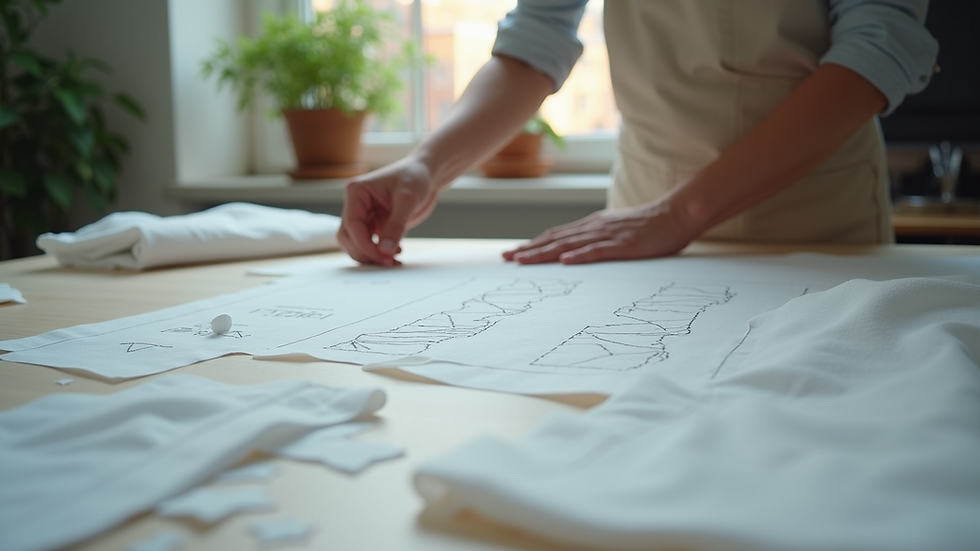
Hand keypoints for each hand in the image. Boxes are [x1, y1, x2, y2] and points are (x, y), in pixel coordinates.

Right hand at [338, 157, 438, 265]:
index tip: (384, 257)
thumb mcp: (408, 199)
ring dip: (370, 256)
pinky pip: (368, 244)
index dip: (365, 245)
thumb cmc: (415, 177)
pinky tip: (395, 252)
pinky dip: (378, 253)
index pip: (352, 224)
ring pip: (354, 243)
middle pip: (348, 237)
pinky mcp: (373, 224)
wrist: (426, 175)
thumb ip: (396, 225)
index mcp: (357, 192)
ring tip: (392, 261)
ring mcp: (363, 215)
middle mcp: (356, 204)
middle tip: (388, 263)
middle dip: (365, 253)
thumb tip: (385, 251)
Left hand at [502, 200, 699, 264]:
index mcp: (592, 225)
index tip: (514, 253)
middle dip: (529, 249)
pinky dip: (579, 256)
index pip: (556, 235)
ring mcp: (607, 236)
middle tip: (507, 258)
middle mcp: (594, 227)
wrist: (676, 214)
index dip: (533, 244)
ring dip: (544, 253)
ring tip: (523, 260)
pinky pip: (597, 251)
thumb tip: (580, 250)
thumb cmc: (649, 226)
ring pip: (569, 244)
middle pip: (555, 239)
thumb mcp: (618, 231)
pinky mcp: (623, 245)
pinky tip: (565, 261)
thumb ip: (599, 239)